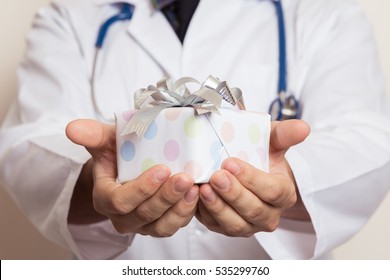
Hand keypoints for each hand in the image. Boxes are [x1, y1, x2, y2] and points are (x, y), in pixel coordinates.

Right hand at [66, 119, 198, 236]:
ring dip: (179, 208)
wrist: (126, 169)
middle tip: (184, 177)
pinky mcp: (159, 225)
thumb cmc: (116, 154)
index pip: (120, 201)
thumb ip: (92, 135)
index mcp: (105, 197)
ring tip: (194, 188)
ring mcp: (141, 224)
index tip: (162, 169)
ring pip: (160, 226)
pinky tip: (197, 195)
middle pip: (143, 214)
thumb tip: (72, 128)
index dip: (141, 189)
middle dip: (165, 197)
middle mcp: (122, 216)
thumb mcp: (105, 141)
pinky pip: (173, 226)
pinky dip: (187, 213)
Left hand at [196, 120, 309, 236]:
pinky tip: (195, 198)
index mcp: (284, 194)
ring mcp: (249, 225)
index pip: (272, 190)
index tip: (230, 163)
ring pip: (235, 224)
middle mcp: (269, 215)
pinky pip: (216, 226)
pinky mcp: (228, 228)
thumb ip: (285, 134)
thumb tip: (303, 128)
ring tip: (204, 189)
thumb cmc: (261, 156)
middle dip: (233, 193)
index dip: (251, 178)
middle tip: (216, 176)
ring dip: (218, 207)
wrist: (246, 171)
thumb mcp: (273, 142)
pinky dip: (205, 214)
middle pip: (253, 210)